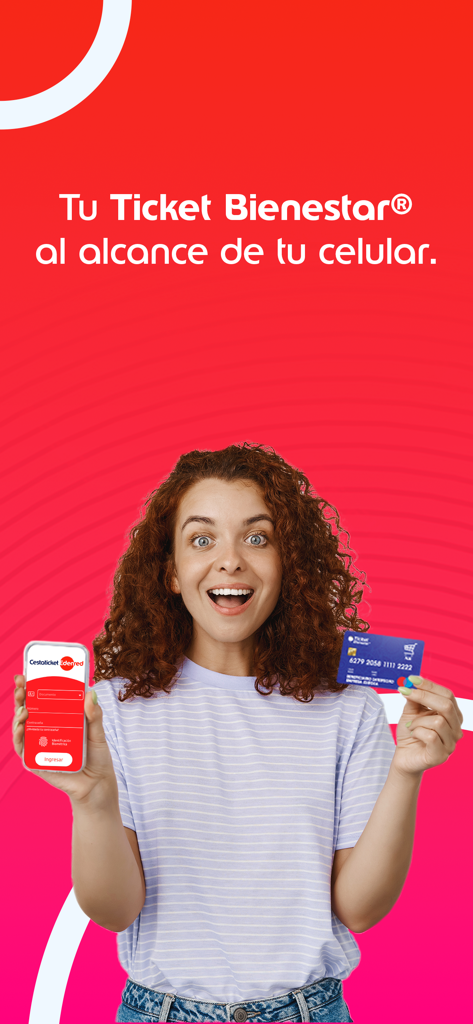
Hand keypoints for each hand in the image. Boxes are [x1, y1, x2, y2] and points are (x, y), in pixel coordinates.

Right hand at [12, 674, 116, 806]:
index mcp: (58, 719)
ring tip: (24, 708)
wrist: (96, 785)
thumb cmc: (96, 758)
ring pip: (21, 728)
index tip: (26, 674)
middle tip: (21, 685)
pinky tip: (21, 729)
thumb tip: (90, 693)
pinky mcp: (37, 763)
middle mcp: (45, 731)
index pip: (40, 700)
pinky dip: (19, 739)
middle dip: (21, 696)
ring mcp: (39, 746)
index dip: (30, 687)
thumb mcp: (97, 733)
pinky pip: (23, 750)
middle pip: (27, 710)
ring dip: (18, 716)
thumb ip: (95, 716)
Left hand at [393, 675, 462, 776]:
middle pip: (447, 706)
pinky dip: (417, 732)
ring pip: (438, 722)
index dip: (430, 685)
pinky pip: (431, 736)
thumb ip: (414, 698)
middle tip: (406, 693)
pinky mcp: (441, 756)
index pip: (448, 695)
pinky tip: (413, 735)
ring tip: (411, 726)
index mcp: (453, 716)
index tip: (412, 679)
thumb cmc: (411, 733)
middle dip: (424, 696)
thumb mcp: (411, 711)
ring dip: (418, 721)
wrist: (404, 757)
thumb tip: (412, 683)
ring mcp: (451, 744)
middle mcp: (456, 730)